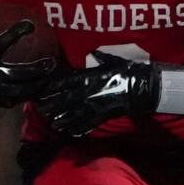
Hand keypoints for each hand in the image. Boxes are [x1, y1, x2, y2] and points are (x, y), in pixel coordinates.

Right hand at [0, 13, 55, 107]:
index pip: (3, 42)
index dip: (16, 32)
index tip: (31, 24)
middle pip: (20, 73)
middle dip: (37, 68)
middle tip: (51, 61)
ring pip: (22, 90)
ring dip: (38, 83)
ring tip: (49, 76)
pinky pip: (17, 99)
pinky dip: (29, 94)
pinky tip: (39, 90)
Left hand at [35, 50, 157, 136]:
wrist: (142, 88)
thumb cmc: (128, 72)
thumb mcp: (113, 61)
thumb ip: (101, 59)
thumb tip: (94, 52)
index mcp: (89, 78)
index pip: (66, 82)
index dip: (54, 86)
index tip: (43, 90)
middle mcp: (88, 93)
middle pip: (65, 100)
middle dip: (52, 105)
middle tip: (41, 109)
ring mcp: (94, 106)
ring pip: (74, 115)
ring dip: (62, 119)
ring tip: (52, 124)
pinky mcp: (103, 116)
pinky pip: (88, 124)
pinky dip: (78, 129)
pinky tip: (70, 132)